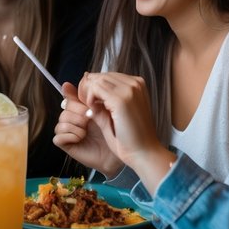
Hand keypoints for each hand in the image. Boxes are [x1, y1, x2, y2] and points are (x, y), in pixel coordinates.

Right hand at [51, 81, 122, 176]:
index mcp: (83, 108)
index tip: (90, 103)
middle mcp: (74, 118)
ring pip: (62, 119)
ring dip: (76, 124)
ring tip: (88, 130)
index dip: (79, 99)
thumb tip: (67, 84)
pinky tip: (82, 137)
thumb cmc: (118, 131)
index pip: (72, 96)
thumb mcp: (105, 109)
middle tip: (91, 118)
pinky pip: (58, 135)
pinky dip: (70, 135)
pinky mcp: (66, 144)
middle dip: (79, 111)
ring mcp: (69, 131)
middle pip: (65, 106)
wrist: (123, 153)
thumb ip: (90, 96)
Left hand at [77, 72, 174, 191]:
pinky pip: (95, 89)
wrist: (144, 153)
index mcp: (137, 85)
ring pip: (97, 80)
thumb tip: (85, 86)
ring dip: (87, 93)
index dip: (93, 85)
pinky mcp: (121, 99)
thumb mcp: (115, 113)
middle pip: (101, 76)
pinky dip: (89, 98)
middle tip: (85, 104)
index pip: (107, 76)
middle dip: (88, 88)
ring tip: (89, 108)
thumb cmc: (131, 137)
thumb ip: (101, 100)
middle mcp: (135, 83)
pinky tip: (92, 110)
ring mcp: (129, 90)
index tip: (88, 100)